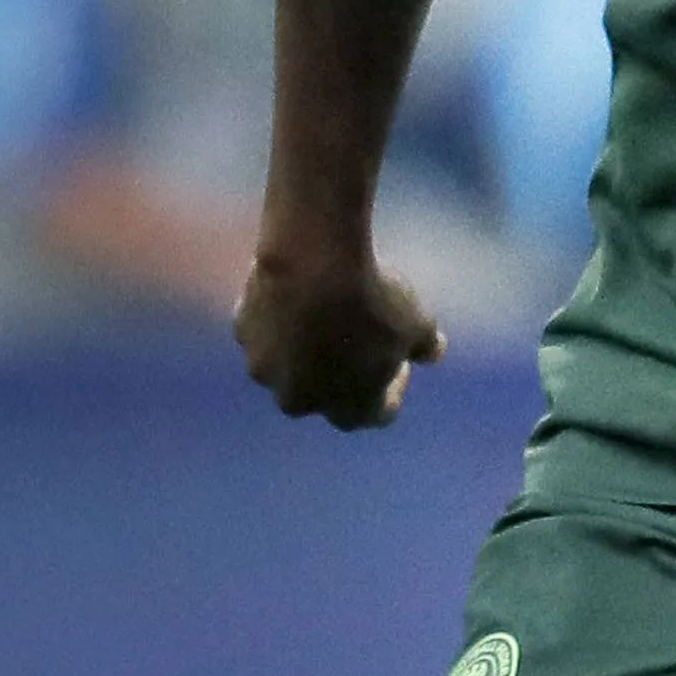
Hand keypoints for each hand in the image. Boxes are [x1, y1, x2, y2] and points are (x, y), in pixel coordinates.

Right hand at [236, 242, 443, 430]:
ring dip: (307, 348)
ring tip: (326, 313)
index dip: (391, 391)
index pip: (375, 414)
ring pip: (289, 365)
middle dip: (342, 375)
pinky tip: (299, 292)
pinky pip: (266, 331)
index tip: (400, 364)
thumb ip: (426, 346)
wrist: (315, 261)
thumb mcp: (418, 323)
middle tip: (360, 342)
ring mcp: (266, 368)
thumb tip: (432, 352)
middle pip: (324, 395)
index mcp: (349, 408)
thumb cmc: (374, 300)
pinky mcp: (243, 332)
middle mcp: (300, 400)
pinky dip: (282, 320)